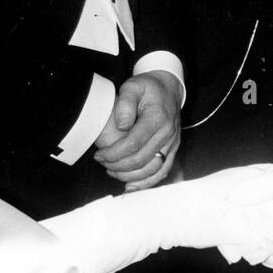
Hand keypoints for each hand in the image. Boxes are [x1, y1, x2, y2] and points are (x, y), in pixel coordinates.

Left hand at [93, 71, 181, 189]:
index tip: (99, 155)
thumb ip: (125, 103)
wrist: (169, 89)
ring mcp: (172, 143)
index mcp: (157, 118)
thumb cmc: (148, 88)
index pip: (133, 144)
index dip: (113, 154)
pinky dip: (147, 183)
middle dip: (117, 166)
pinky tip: (131, 186)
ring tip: (112, 171)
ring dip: (129, 176)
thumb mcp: (133, 86)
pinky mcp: (173, 150)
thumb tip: (122, 125)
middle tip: (102, 162)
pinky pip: (163, 171)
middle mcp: (167, 133)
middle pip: (141, 160)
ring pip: (152, 170)